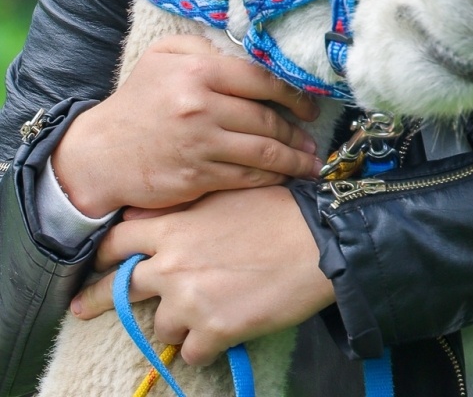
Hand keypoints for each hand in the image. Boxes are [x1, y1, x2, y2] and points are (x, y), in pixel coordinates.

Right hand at [51, 36, 322, 216]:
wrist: (101, 154)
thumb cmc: (137, 101)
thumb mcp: (162, 56)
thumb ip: (203, 45)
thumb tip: (246, 51)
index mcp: (199, 71)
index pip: (262, 80)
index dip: (293, 93)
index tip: (310, 104)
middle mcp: (202, 107)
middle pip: (266, 119)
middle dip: (297, 130)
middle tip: (313, 136)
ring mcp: (200, 146)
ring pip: (263, 152)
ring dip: (293, 159)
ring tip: (310, 162)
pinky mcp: (197, 178)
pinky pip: (246, 178)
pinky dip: (270, 178)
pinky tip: (284, 177)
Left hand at [71, 188, 335, 364]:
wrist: (317, 241)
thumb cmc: (277, 208)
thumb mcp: (223, 193)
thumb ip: (182, 206)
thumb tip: (145, 217)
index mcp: (174, 226)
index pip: (118, 241)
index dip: (104, 253)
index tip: (96, 262)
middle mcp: (172, 265)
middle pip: (120, 289)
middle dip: (99, 299)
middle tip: (82, 307)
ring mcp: (191, 301)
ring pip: (162, 326)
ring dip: (178, 320)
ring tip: (207, 307)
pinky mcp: (215, 331)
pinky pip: (193, 352)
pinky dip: (206, 344)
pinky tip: (226, 328)